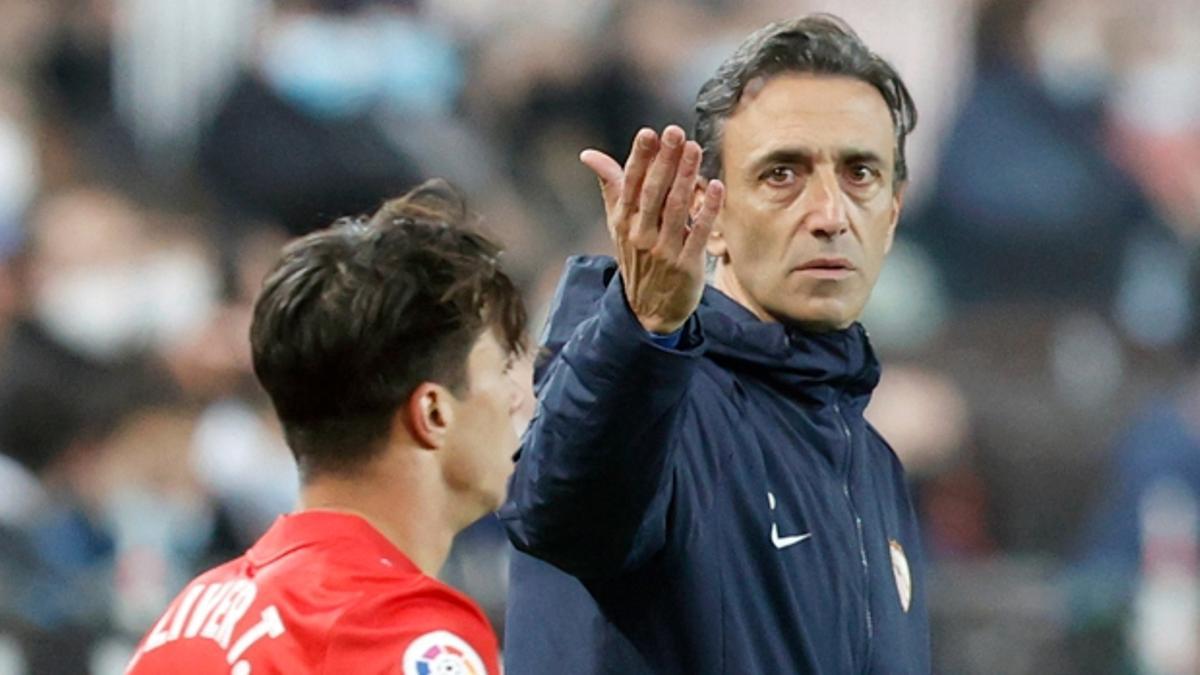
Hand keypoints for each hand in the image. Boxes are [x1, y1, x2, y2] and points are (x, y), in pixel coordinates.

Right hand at [580, 126, 724, 333]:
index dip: (640, 159)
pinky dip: (707, 210)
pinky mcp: (687, 264)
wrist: (648, 310)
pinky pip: (698, 233)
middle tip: (675, 132)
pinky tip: (716, 186)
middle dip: (665, 161)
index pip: (630, 185)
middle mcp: (641, 235)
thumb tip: (588, 155)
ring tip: (695, 149)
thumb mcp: (619, 224)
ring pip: (676, 208)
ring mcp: (664, 250)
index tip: (649, 133)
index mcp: (623, 222)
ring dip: (686, 177)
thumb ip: (610, 186)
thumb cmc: (636, 257)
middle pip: (653, 192)